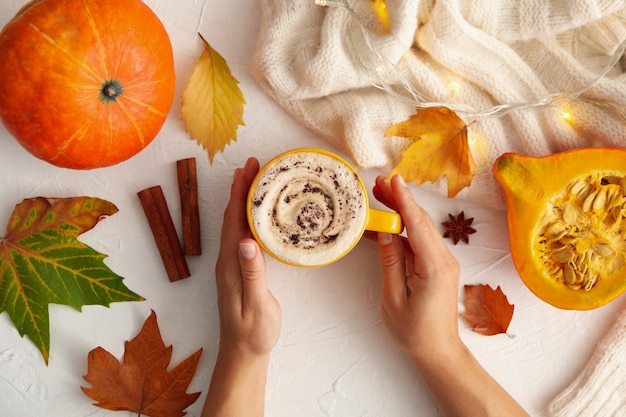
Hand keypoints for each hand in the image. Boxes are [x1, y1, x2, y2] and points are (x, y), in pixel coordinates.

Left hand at [215, 157, 280, 357]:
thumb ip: (252, 274)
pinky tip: (258, 215)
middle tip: (254, 164)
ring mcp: (232, 264)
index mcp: (231, 264)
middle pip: (233, 217)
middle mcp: (228, 260)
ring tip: (255, 180)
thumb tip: (247, 241)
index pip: (235, 221)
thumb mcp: (256, 305)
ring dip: (244, 200)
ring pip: (237, 224)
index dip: (241, 193)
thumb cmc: (252, 332)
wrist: (242, 353)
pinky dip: (249, 217)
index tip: (248, 169)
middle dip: (242, 188)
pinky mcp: (239, 270)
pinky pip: (243, 235)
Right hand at [374, 176, 528, 416]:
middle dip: (400, 200)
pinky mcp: (440, 265)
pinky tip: (390, 223)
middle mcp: (444, 260)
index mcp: (433, 268)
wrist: (438, 350)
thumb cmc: (414, 331)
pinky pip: (423, 240)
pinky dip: (407, 227)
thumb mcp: (394, 298)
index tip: (393, 181)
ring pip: (423, 228)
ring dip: (403, 211)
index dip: (404, 201)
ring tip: (381, 196)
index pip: (417, 226)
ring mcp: (445, 262)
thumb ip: (391, 262)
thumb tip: (386, 232)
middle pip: (421, 221)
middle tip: (378, 185)